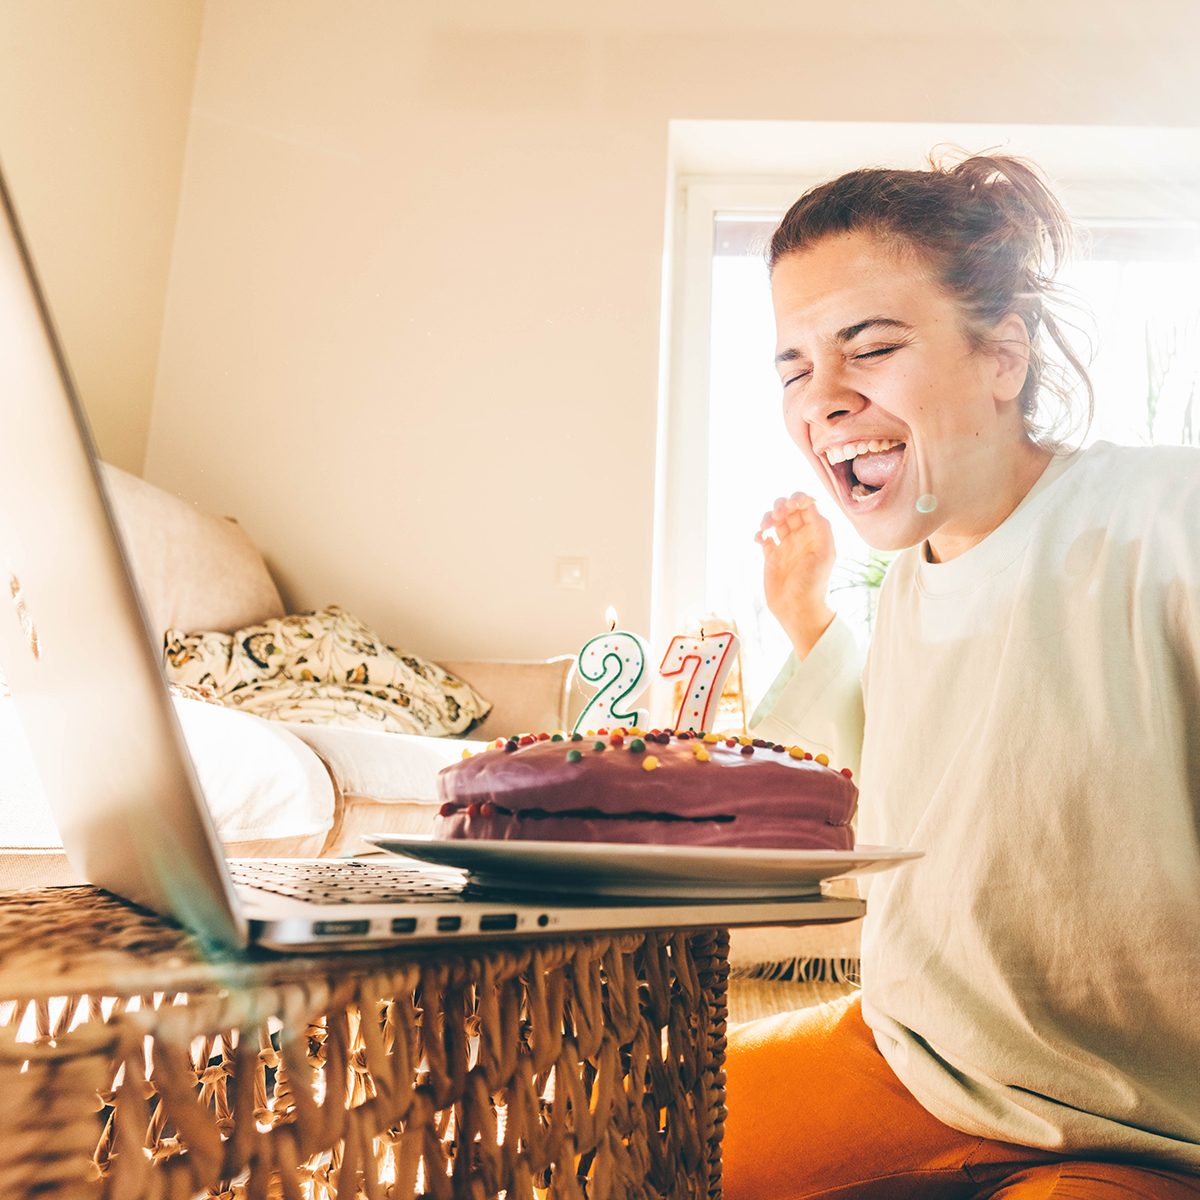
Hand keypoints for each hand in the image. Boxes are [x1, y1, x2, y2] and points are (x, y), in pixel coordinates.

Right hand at [755, 493, 836, 658]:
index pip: (808, 506)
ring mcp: (785, 545)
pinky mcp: (771, 555)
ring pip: (775, 520)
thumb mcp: (824, 553)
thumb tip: (810, 504)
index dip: (798, 500)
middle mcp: (801, 536)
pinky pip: (764, 537)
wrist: (797, 608)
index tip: (790, 506)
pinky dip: (759, 533)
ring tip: (765, 527)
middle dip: (781, 506)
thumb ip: (821, 526)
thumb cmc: (814, 582)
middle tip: (777, 516)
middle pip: (789, 509)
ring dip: (768, 517)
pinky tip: (760, 540)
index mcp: (816, 533)